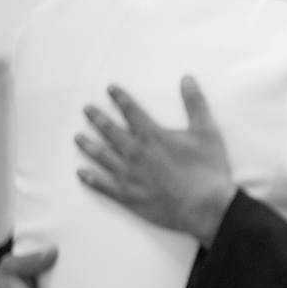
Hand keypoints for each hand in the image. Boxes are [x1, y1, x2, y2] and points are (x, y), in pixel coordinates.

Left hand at [75, 76, 235, 247]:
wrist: (206, 208)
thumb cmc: (208, 170)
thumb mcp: (207, 132)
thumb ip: (195, 103)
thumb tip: (187, 79)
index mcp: (153, 136)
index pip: (131, 111)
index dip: (120, 98)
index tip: (110, 89)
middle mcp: (135, 153)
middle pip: (110, 131)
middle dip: (97, 118)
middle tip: (87, 110)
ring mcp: (129, 176)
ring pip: (102, 157)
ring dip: (88, 145)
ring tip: (78, 137)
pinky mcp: (129, 196)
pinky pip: (104, 186)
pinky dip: (91, 179)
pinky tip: (81, 173)